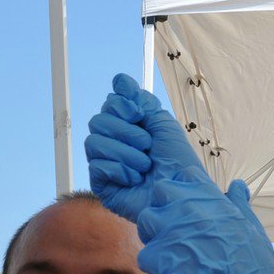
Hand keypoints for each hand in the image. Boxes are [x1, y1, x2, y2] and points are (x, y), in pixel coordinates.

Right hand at [85, 73, 206, 221]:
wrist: (179, 193)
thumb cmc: (177, 163)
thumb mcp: (163, 124)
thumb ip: (140, 102)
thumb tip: (120, 80)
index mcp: (131, 127)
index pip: (110, 104)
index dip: (121, 106)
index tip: (139, 115)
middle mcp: (116, 143)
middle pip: (97, 121)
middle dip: (124, 132)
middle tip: (146, 145)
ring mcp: (107, 164)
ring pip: (93, 143)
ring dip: (124, 152)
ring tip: (144, 166)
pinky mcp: (102, 185)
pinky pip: (96, 166)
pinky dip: (119, 170)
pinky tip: (134, 180)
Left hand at [134, 173, 273, 273]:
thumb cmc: (255, 266)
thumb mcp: (252, 226)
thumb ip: (239, 202)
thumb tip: (237, 186)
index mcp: (211, 198)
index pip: (184, 176)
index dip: (184, 191)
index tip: (189, 206)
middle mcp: (188, 209)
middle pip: (160, 193)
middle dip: (165, 207)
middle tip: (177, 228)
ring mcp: (172, 232)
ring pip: (146, 221)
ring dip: (155, 234)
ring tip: (172, 250)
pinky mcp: (161, 259)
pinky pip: (146, 254)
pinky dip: (155, 264)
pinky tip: (172, 272)